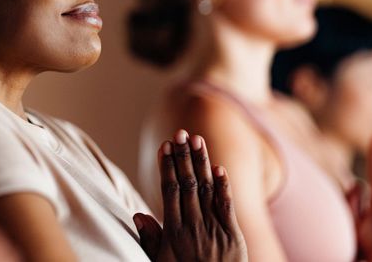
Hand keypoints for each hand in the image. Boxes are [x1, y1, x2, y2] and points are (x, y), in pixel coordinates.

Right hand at [135, 129, 246, 261]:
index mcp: (173, 233)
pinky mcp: (233, 237)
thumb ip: (151, 239)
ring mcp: (214, 231)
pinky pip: (227, 207)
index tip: (166, 145)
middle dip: (183, 157)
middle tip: (180, 132)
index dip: (168, 166)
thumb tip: (138, 215)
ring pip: (206, 190)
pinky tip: (219, 168)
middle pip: (188, 184)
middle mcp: (193, 228)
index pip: (170, 191)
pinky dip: (223, 187)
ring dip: (202, 163)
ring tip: (197, 139)